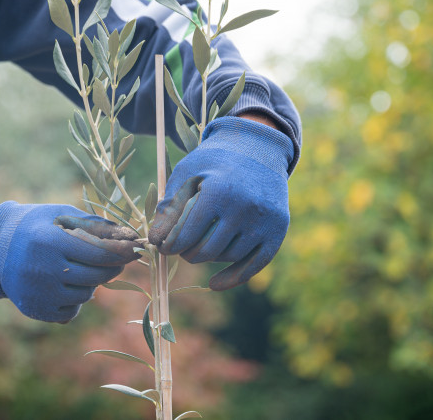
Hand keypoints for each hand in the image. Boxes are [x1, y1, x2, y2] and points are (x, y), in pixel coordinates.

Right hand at [0, 202, 138, 322]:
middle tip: (116, 259)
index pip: (99, 252)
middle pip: (97, 275)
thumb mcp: (63, 215)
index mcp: (50, 241)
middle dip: (112, 267)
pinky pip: (71, 311)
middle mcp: (43, 270)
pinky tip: (64, 284)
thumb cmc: (37, 226)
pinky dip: (75, 299)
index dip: (122, 251)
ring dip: (91, 282)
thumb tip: (131, 236)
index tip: (136, 248)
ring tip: (78, 267)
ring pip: (86, 295)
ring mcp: (38, 293)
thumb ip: (96, 225)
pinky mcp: (36, 310)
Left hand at [148, 116, 293, 290]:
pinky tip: (214, 284)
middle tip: (180, 247)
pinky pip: (255, 264)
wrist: (258, 147)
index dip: (169, 245)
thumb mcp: (187, 173)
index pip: (187, 234)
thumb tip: (154, 240)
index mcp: (219, 192)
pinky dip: (233, 278)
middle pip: (207, 251)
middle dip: (187, 253)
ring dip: (209, 258)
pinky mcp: (278, 229)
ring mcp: (265, 221)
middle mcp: (245, 208)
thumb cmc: (215, 161)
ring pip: (228, 257)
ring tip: (198, 247)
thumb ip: (170, 206)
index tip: (161, 246)